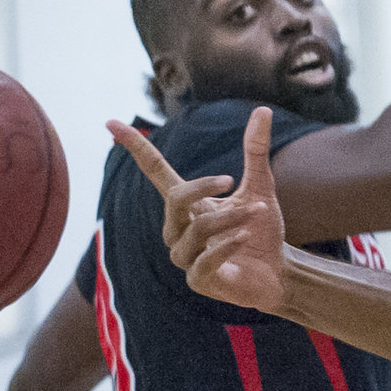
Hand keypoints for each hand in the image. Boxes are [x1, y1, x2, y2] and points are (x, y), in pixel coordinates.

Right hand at [110, 107, 289, 314]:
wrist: (278, 272)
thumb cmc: (261, 230)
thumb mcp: (260, 186)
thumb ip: (255, 151)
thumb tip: (263, 109)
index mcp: (188, 203)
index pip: (154, 170)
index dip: (135, 147)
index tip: (111, 123)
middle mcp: (179, 228)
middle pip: (174, 199)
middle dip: (202, 187)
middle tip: (232, 181)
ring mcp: (185, 256)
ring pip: (194, 230)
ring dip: (228, 219)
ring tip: (255, 214)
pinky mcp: (199, 281)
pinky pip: (204, 260)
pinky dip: (226, 245)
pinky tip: (244, 237)